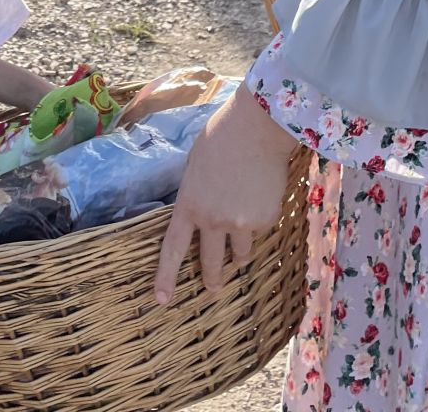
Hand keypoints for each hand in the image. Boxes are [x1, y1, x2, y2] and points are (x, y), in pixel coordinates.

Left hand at [154, 90, 296, 303]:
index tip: (161, 300)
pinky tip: (261, 195)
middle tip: (213, 288)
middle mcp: (213, 220)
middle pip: (210, 263)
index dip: (166, 277)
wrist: (257, 128)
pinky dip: (259, 220)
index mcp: (189, 205)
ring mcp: (241, 223)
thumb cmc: (221, 138)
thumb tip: (201, 210)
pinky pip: (260, 229)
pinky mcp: (266, 219)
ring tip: (242, 234)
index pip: (173, 249)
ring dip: (239, 251)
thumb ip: (195, 194)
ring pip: (240, 253)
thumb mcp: (195, 167)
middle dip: (212, 279)